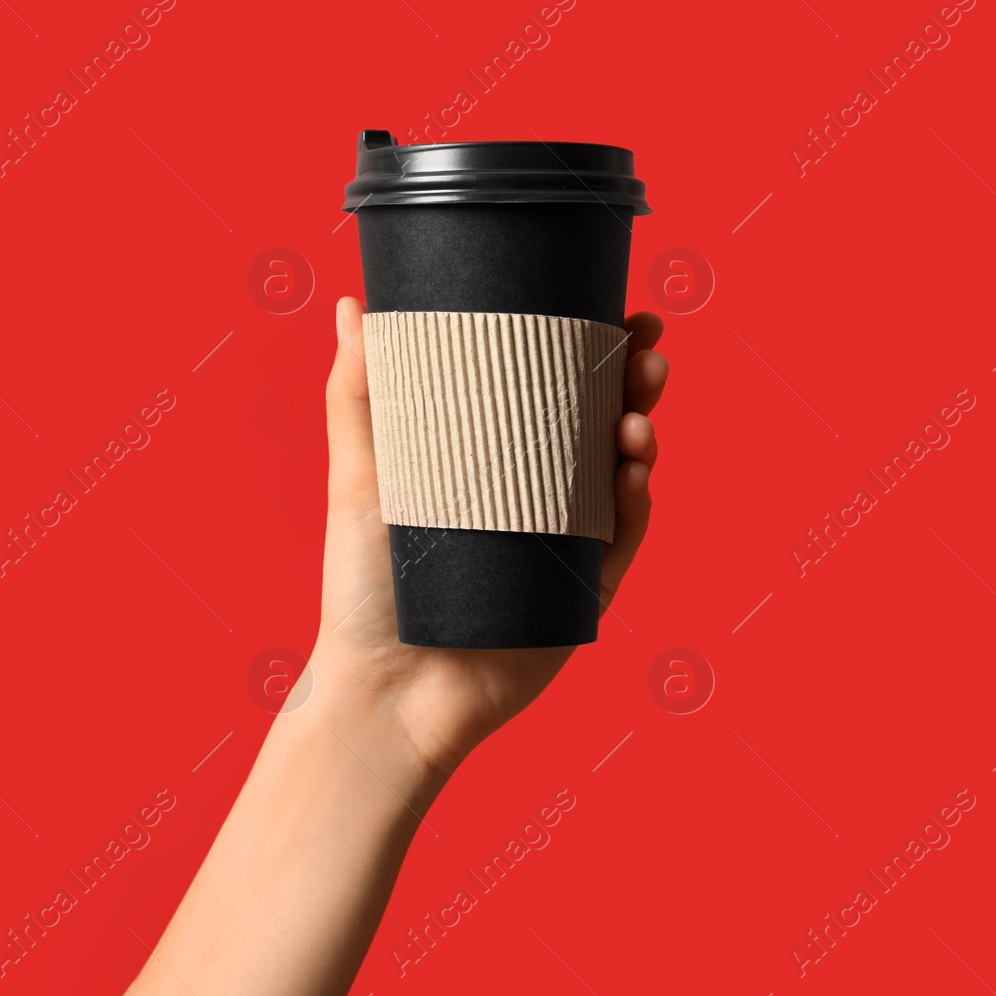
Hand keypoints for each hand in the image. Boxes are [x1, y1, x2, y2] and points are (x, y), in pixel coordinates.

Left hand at [309, 296, 668, 779]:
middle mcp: (535, 498)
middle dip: (634, 381)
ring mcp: (564, 545)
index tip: (616, 308)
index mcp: (492, 462)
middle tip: (646, 349)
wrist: (383, 691)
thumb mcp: (360, 476)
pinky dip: (634, 504)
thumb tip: (350, 304)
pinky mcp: (582, 595)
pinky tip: (632, 472)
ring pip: (623, 478)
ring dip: (642, 435)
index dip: (591, 348)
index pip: (553, 391)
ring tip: (637, 411)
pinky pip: (622, 543)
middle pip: (601, 425)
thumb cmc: (363, 587)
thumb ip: (359, 392)